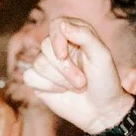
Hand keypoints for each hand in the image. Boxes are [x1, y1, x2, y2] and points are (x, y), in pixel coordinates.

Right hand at [20, 18, 135, 134]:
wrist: (102, 111)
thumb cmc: (105, 81)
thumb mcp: (102, 56)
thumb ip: (85, 36)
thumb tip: (62, 25)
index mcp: (75, 35)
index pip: (57, 25)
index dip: (57, 39)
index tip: (64, 55)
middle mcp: (58, 47)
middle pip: (46, 46)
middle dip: (65, 68)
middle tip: (82, 81)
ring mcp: (47, 64)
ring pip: (39, 63)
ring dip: (61, 80)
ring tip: (77, 87)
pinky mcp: (38, 80)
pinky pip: (30, 77)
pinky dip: (48, 87)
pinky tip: (62, 92)